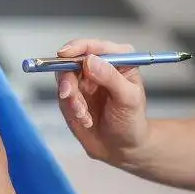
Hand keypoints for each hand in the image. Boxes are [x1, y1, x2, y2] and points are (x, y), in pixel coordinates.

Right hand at [54, 39, 149, 166]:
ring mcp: (84, 80)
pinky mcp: (73, 94)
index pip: (94, 46)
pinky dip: (72, 108)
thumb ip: (110, 78)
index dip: (77, 47)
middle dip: (69, 79)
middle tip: (69, 95)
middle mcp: (99, 66)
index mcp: (117, 59)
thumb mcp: (128, 99)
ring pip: (64, 78)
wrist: (121, 147)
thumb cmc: (131, 121)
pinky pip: (63, 95)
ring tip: (84, 114)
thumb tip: (89, 60)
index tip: (65, 55)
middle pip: (72, 59)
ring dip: (72, 98)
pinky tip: (86, 119)